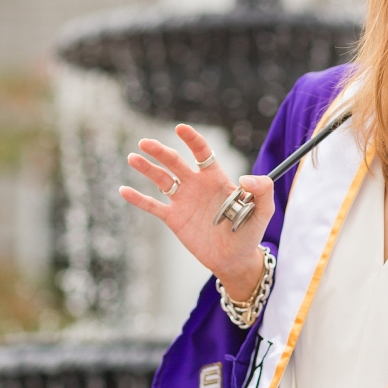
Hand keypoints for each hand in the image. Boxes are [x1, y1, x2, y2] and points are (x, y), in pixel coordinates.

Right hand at [119, 124, 275, 299]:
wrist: (235, 259)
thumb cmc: (250, 232)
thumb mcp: (264, 211)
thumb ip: (262, 190)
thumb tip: (245, 177)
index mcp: (216, 178)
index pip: (202, 153)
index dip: (192, 139)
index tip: (180, 128)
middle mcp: (196, 185)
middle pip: (175, 162)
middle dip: (160, 151)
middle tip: (145, 142)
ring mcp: (183, 201)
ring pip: (161, 179)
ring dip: (146, 168)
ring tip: (132, 157)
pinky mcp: (174, 219)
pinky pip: (153, 206)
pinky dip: (138, 198)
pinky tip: (124, 190)